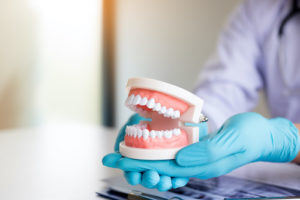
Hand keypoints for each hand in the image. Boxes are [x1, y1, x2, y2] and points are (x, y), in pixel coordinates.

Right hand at [102, 115, 207, 190]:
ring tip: (165, 179)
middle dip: (149, 180)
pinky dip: (178, 180)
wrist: (164, 113)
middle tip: (152, 175)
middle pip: (148, 179)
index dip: (132, 177)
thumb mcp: (131, 127)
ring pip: (162, 181)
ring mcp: (164, 167)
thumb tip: (107, 160)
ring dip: (163, 182)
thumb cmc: (145, 120)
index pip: (133, 174)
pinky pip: (179, 177)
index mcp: (137, 161)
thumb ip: (121, 143)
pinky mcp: (179, 166)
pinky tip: (177, 179)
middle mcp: (150, 166)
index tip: (134, 175)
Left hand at [104, 112, 299, 187]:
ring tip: (121, 152)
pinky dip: (156, 149)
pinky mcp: (196, 150)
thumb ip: (206, 152)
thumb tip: (179, 157)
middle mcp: (194, 165)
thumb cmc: (250, 137)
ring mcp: (194, 158)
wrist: (263, 136)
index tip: (116, 158)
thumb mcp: (233, 140)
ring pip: (163, 160)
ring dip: (141, 157)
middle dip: (133, 162)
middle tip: (109, 156)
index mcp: (201, 165)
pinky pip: (172, 152)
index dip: (138, 162)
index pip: (163, 166)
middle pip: (158, 165)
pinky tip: (145, 145)